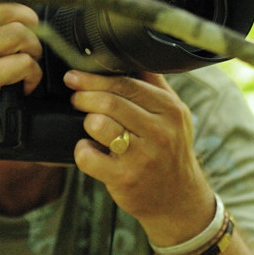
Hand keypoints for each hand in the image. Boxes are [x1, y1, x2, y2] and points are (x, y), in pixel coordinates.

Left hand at [65, 70, 216, 245]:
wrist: (178, 197)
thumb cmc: (170, 149)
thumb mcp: (174, 115)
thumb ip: (154, 86)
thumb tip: (126, 57)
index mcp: (171, 110)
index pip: (127, 83)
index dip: (96, 78)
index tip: (75, 75)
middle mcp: (160, 131)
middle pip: (110, 102)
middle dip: (84, 96)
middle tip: (76, 98)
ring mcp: (143, 156)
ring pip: (98, 125)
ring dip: (87, 122)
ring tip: (91, 125)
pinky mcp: (126, 178)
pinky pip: (88, 156)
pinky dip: (82, 150)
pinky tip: (89, 149)